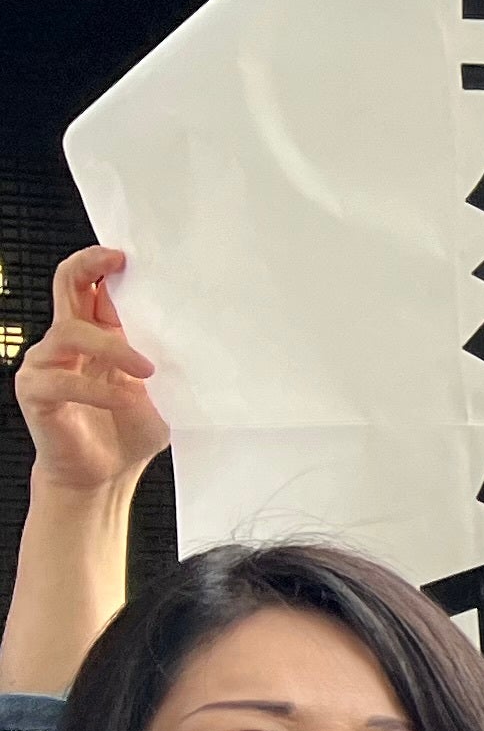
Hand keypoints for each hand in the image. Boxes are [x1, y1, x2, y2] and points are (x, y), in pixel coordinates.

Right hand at [15, 245, 167, 492]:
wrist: (107, 475)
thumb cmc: (132, 430)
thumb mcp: (161, 389)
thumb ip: (166, 358)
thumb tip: (200, 330)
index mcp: (98, 333)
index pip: (92, 285)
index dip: (104, 264)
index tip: (130, 256)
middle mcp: (68, 340)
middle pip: (66, 284)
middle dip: (88, 265)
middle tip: (117, 262)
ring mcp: (47, 362)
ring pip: (71, 331)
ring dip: (113, 347)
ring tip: (147, 371)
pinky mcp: (36, 391)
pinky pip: (63, 380)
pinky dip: (98, 390)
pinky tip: (122, 402)